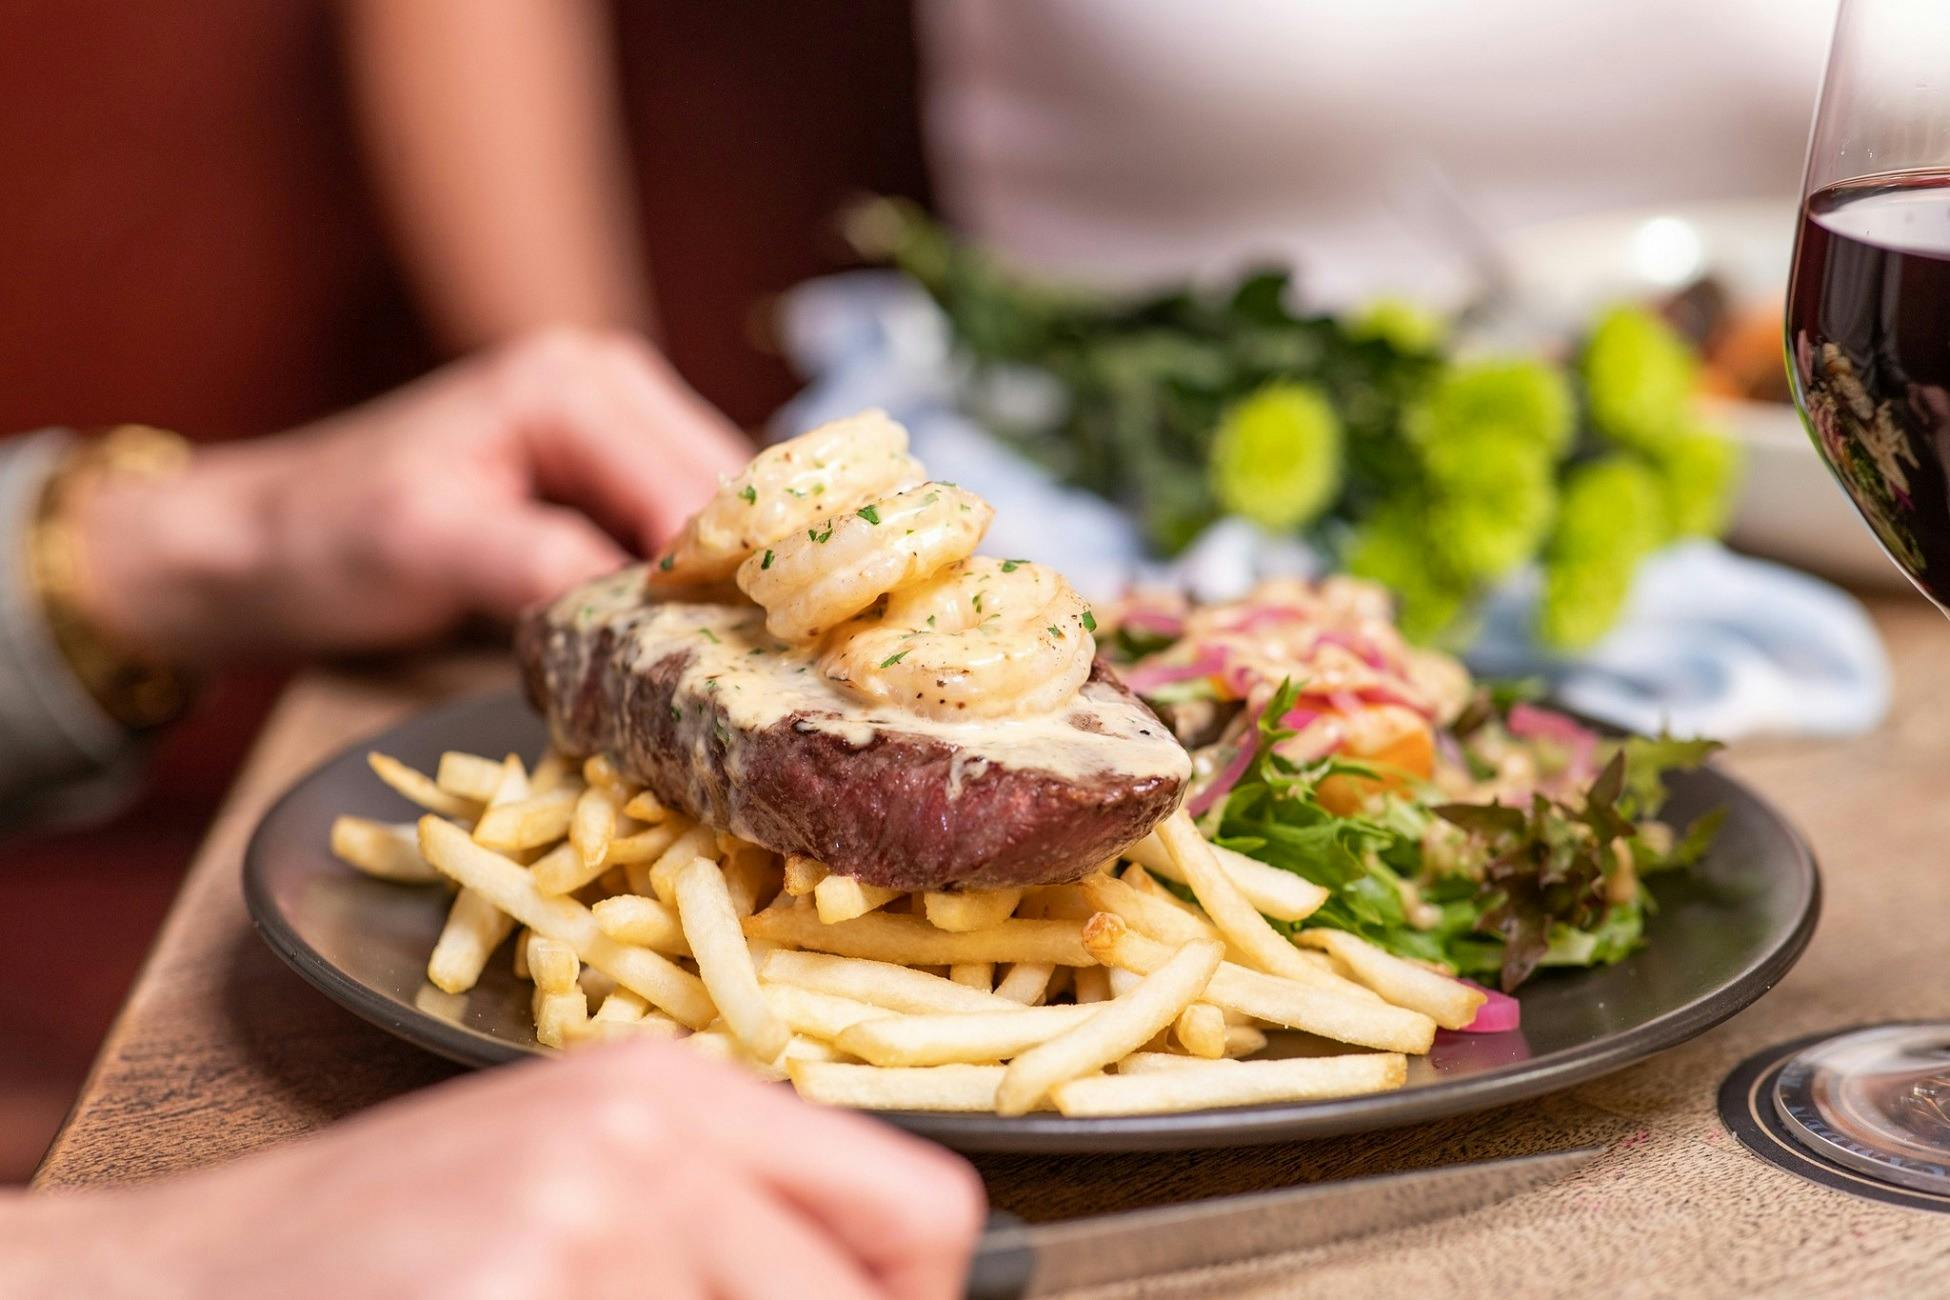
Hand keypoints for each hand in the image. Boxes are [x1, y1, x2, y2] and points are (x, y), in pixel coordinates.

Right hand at [2, 1039, 985, 1298]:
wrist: (192, 1282)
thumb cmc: (392, 1243)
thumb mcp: (581, 1179)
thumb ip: (726, 1215)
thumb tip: (895, 1284)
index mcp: (678, 1090)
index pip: (924, 1207)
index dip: (912, 1299)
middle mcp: (648, 1137)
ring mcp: (587, 1222)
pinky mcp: (523, 1293)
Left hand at [71, 328, 750, 665]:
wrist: (254, 542)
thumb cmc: (324, 541)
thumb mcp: (428, 550)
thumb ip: (542, 563)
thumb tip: (649, 605)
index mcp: (574, 385)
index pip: (694, 493)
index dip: (720, 584)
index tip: (734, 673)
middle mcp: (610, 380)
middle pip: (727, 496)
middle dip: (732, 583)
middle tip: (734, 678)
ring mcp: (612, 421)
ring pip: (714, 514)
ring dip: (714, 586)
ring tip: (709, 666)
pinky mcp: (604, 467)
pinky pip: (675, 526)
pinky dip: (682, 584)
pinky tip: (672, 639)